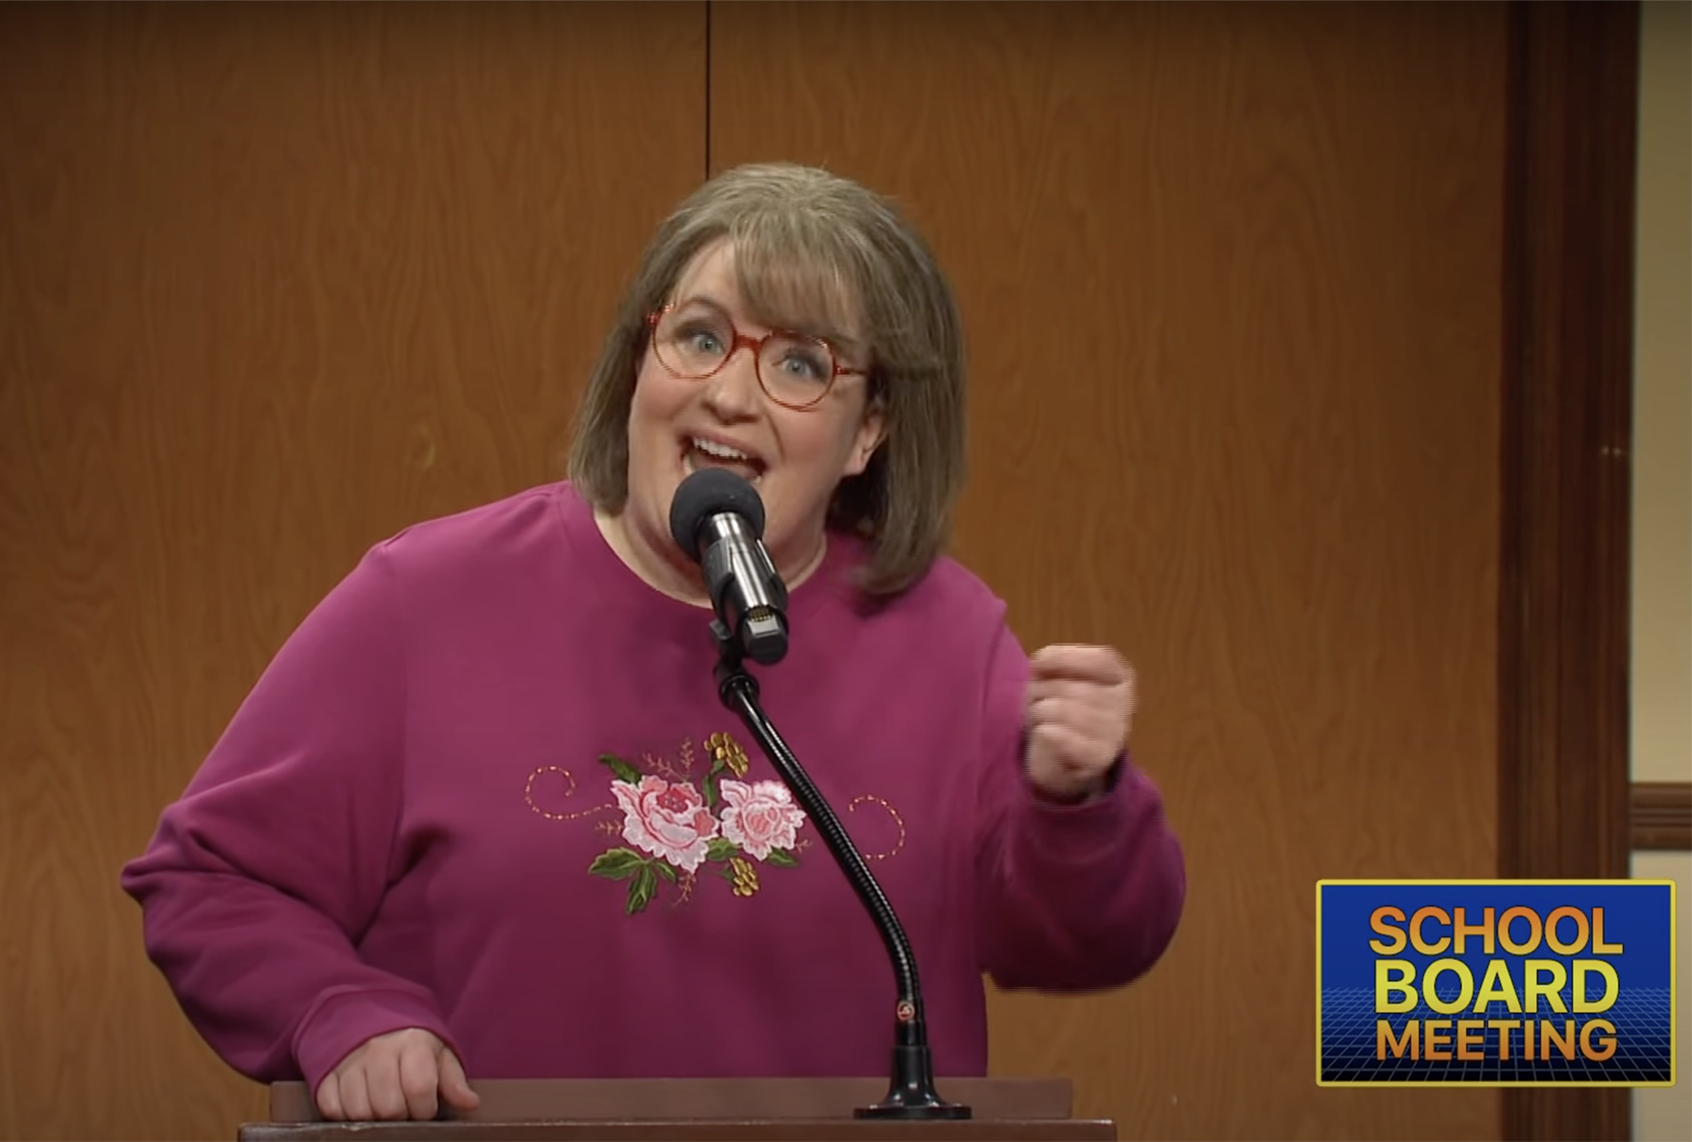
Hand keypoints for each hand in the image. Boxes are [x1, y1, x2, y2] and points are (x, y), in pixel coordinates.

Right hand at [315, 1027, 480, 1121]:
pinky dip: (346, 1115)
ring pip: (360, 1112)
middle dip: (401, 1115)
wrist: (367, 1014)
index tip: (426, 1108)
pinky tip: (361, 1103)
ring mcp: (347, 1062)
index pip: (419, 1089)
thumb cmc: (410, 1040)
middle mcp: (376, 1051)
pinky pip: (332, 1109)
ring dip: (374, 1117)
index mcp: (410, 1042)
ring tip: (384, 1106)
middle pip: (388, 1107)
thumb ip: (454, 1079)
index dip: (425, 1109)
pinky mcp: (326, 1074)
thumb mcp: (438, 1052)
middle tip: (405, 1107)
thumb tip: (471, 1103)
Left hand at [1024, 644, 1135, 801]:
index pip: (1100, 660)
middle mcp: (1125, 703)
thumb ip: (1054, 662)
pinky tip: (1045, 734)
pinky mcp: (1100, 758)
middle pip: (1074, 686)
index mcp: (1119, 678)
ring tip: (1040, 720)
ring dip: (1039, 713)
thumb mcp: (1056, 678)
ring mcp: (1115, 732)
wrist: (1063, 762)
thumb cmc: (1059, 712)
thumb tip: (1041, 662)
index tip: (1038, 664)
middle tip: (1036, 703)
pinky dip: (1046, 733)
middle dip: (1042, 691)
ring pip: (1063, 710)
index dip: (1065, 658)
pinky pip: (1064, 737)